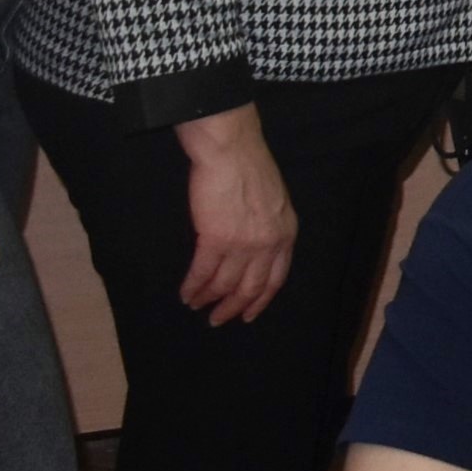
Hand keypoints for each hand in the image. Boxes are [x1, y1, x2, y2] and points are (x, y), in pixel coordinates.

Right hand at [176, 106, 295, 323]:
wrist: (232, 150)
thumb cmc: (250, 167)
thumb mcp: (274, 201)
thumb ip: (269, 226)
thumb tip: (256, 244)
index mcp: (285, 234)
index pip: (276, 278)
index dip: (261, 300)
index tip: (249, 314)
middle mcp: (268, 244)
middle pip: (251, 288)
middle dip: (233, 308)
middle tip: (218, 319)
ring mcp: (242, 244)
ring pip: (225, 284)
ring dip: (208, 298)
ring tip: (196, 305)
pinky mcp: (215, 239)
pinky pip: (203, 272)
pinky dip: (193, 286)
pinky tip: (186, 293)